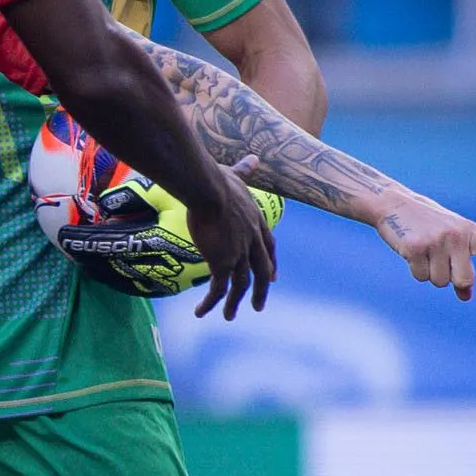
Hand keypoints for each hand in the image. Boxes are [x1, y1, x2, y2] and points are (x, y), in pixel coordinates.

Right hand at [188, 157, 277, 319]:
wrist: (208, 191)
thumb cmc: (218, 181)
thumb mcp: (235, 176)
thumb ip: (245, 171)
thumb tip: (254, 159)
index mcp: (256, 223)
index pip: (269, 247)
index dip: (271, 263)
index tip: (274, 276)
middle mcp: (252, 241)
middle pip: (262, 271)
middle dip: (261, 290)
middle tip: (259, 306)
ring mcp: (239, 254)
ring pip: (241, 285)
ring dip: (235, 303)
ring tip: (229, 316)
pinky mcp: (221, 262)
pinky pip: (218, 289)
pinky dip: (211, 303)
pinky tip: (201, 312)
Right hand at [370, 189, 475, 299]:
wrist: (394, 204)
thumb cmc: (427, 225)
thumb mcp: (450, 240)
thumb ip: (462, 264)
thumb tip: (466, 296)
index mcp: (470, 231)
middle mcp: (456, 236)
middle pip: (463, 279)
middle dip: (453, 280)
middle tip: (442, 265)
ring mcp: (435, 241)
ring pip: (439, 281)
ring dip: (430, 273)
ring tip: (424, 252)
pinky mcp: (415, 248)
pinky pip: (420, 276)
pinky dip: (416, 270)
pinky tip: (411, 252)